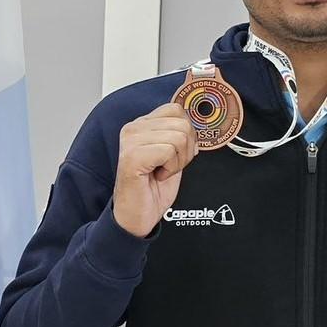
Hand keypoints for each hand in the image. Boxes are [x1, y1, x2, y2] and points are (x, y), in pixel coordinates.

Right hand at [112, 103, 198, 237]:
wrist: (137, 216)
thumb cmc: (152, 189)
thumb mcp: (171, 156)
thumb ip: (179, 136)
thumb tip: (195, 126)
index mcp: (141, 125)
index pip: (176, 109)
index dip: (187, 133)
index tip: (178, 153)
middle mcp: (133, 128)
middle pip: (182, 123)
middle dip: (186, 150)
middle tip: (170, 166)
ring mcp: (131, 141)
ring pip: (179, 137)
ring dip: (178, 161)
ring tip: (163, 171)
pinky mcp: (132, 156)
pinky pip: (169, 150)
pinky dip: (171, 168)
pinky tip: (158, 176)